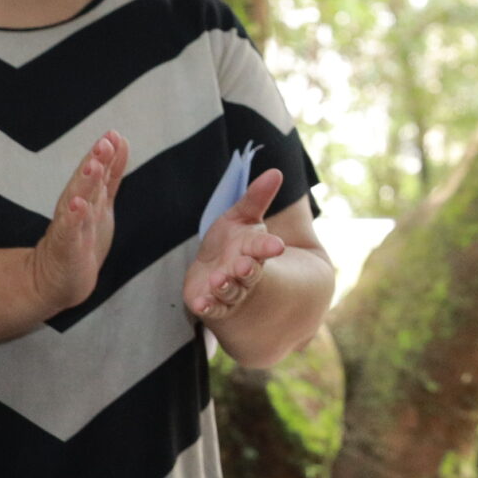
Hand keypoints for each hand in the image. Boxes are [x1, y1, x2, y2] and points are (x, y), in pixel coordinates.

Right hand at [26, 132, 125, 315]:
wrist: (57, 280)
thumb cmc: (81, 238)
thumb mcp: (101, 202)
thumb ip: (110, 173)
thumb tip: (119, 140)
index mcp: (88, 197)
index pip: (98, 172)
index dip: (106, 154)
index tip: (114, 134)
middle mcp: (77, 208)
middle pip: (86, 182)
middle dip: (95, 161)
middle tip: (104, 143)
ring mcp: (70, 227)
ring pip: (78, 201)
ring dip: (85, 183)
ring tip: (93, 166)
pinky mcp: (66, 248)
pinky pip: (69, 230)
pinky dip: (73, 217)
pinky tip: (77, 205)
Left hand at [185, 168, 286, 321]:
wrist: (216, 274)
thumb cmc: (232, 243)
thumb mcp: (241, 217)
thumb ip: (256, 198)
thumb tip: (275, 171)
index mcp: (253, 249)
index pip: (262, 247)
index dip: (268, 246)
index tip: (278, 246)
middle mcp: (243, 271)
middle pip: (249, 272)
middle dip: (247, 270)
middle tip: (244, 266)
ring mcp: (229, 289)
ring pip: (230, 290)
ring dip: (225, 287)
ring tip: (218, 280)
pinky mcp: (211, 302)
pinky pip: (211, 306)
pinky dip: (207, 306)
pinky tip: (200, 303)